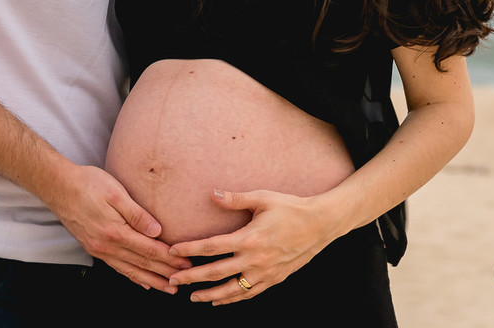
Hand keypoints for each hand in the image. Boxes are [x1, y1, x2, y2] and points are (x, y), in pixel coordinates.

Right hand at [45, 165, 190, 292]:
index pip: (149, 250)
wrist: (58, 186)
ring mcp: (98, 249)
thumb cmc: (88, 184)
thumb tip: (157, 231)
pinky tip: (141, 281)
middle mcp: (106, 246)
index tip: (185, 264)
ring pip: (130, 270)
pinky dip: (131, 276)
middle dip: (164, 272)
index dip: (169, 259)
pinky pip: (116, 267)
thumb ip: (137, 214)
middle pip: (142, 263)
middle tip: (183, 279)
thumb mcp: (115, 192)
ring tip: (167, 288)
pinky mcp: (93, 248)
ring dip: (150, 280)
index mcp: (115, 232)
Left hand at [165, 188, 339, 304]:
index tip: (172, 250)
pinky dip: (233, 299)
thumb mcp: (262, 198)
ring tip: (192, 297)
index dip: (190, 250)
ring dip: (210, 295)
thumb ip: (235, 198)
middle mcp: (255, 259)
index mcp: (249, 238)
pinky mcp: (275, 279)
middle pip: (216, 272)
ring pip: (232, 289)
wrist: (321, 224)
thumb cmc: (290, 207)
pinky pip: (249, 293)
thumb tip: (211, 193)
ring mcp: (265, 273)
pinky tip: (220, 301)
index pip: (211, 247)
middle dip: (192, 277)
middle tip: (173, 280)